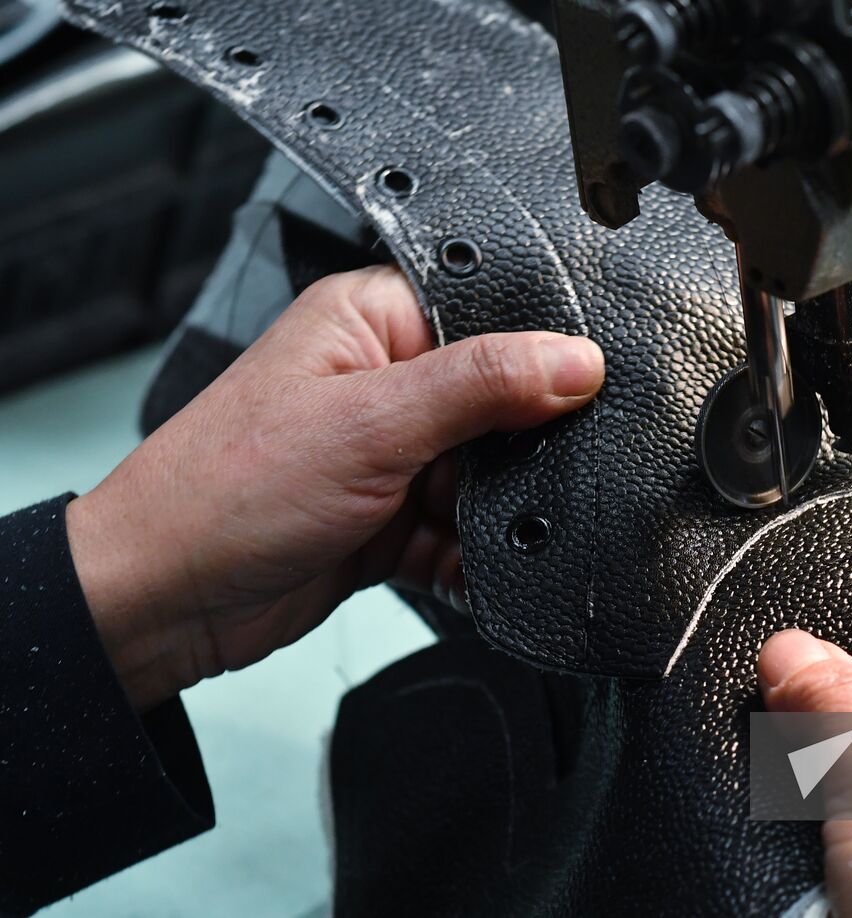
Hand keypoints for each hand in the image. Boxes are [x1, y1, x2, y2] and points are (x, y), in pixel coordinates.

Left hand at [68, 266, 603, 709]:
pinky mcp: (392, 519)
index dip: (541, 350)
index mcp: (370, 321)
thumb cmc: (222, 493)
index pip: (488, 313)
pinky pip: (465, 533)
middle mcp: (384, 381)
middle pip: (503, 401)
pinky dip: (477, 558)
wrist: (163, 604)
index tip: (582, 390)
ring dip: (501, 510)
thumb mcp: (371, 424)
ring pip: (490, 475)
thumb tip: (577, 360)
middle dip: (523, 446)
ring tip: (496, 530)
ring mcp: (390, 455)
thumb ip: (483, 386)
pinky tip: (474, 571)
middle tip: (528, 474)